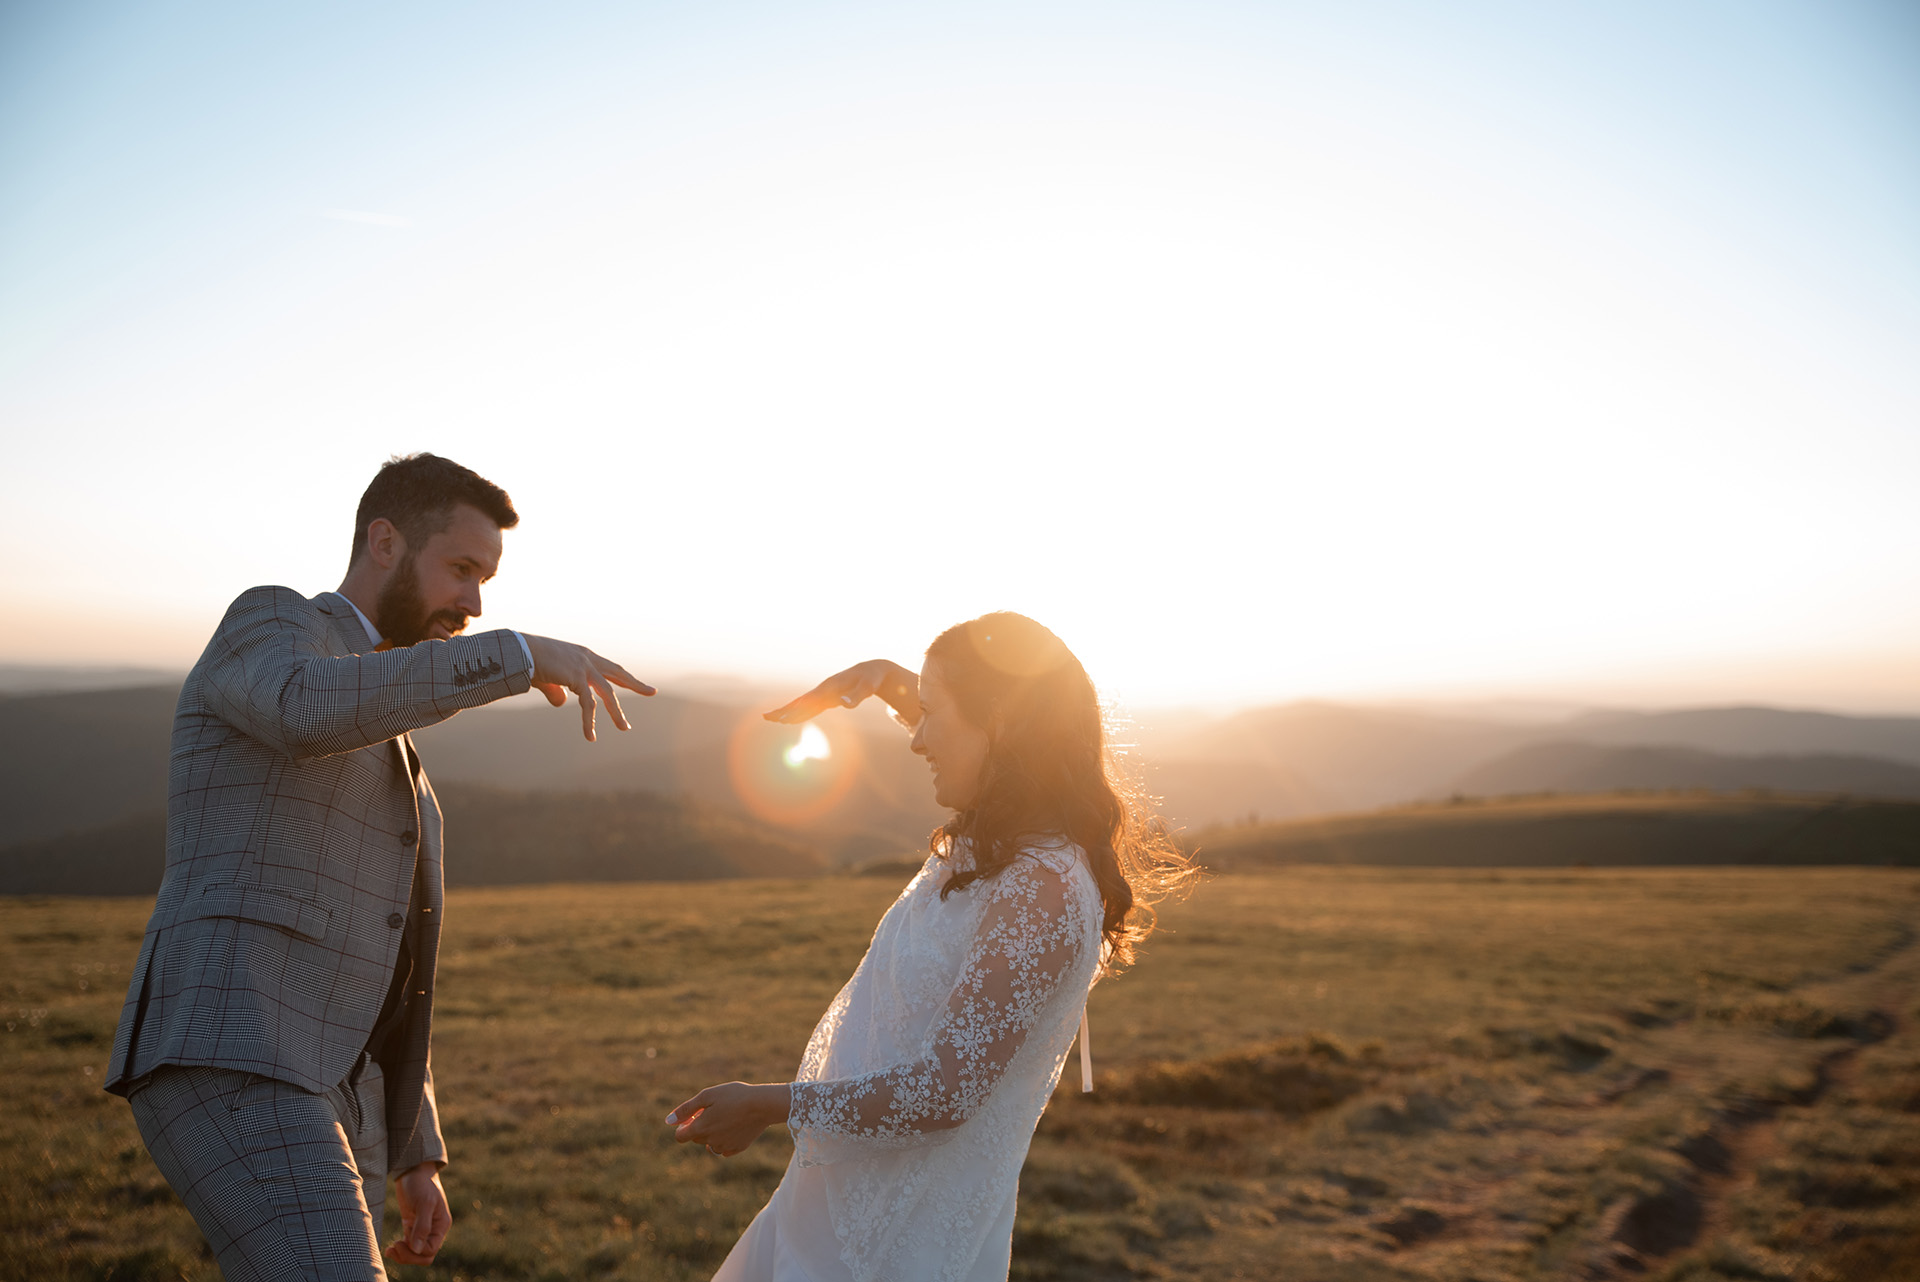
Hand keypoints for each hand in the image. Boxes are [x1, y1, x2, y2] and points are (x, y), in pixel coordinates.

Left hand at [385, 1161, 450, 1265]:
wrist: (413, 1170)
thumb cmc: (421, 1184)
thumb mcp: (424, 1203)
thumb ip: (422, 1227)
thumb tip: (418, 1250)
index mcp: (441, 1225)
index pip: (431, 1250)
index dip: (416, 1251)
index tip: (402, 1241)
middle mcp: (434, 1230)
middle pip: (424, 1255)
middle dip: (409, 1256)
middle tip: (394, 1247)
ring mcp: (423, 1229)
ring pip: (415, 1253)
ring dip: (402, 1255)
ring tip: (390, 1249)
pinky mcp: (412, 1226)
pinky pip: (408, 1245)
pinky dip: (399, 1249)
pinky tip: (390, 1247)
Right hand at [523, 634, 654, 740]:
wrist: (516, 651)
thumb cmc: (528, 661)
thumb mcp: (547, 678)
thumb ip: (556, 691)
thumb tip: (561, 704)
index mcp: (582, 656)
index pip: (609, 667)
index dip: (622, 675)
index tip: (635, 682)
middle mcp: (587, 659)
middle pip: (617, 673)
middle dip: (635, 684)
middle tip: (651, 692)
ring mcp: (583, 667)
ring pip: (607, 693)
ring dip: (616, 712)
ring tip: (624, 728)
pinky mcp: (576, 677)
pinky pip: (587, 705)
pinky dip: (589, 722)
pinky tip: (590, 736)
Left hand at [665, 1082, 791, 1156]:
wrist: (763, 1105)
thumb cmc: (734, 1096)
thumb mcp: (707, 1096)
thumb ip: (686, 1109)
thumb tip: (668, 1121)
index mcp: (700, 1128)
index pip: (680, 1136)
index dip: (684, 1125)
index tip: (694, 1115)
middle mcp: (710, 1141)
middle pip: (696, 1138)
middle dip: (699, 1126)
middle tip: (714, 1110)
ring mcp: (725, 1147)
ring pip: (710, 1144)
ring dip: (713, 1134)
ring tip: (727, 1117)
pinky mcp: (738, 1148)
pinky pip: (725, 1149)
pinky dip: (726, 1139)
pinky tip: (736, 1126)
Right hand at [764, 659, 918, 726]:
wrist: (871, 670)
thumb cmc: (870, 679)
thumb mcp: (867, 688)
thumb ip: (856, 697)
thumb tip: (844, 705)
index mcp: (831, 687)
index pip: (811, 701)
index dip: (798, 710)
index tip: (784, 719)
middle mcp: (824, 689)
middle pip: (800, 701)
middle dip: (784, 710)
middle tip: (766, 718)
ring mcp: (824, 693)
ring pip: (802, 704)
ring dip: (787, 711)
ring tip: (770, 718)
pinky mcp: (827, 698)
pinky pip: (809, 707)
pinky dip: (798, 713)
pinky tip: (790, 720)